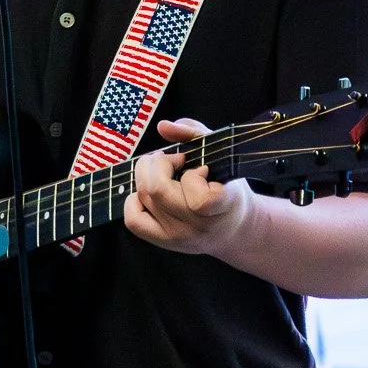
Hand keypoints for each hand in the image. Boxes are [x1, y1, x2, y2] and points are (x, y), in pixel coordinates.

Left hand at [123, 118, 254, 257]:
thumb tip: (162, 127)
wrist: (234, 229)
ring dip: (147, 175)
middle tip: (172, 159)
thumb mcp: (221, 155)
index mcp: (221, 207)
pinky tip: (149, 193)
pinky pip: (133, 219)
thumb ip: (194, 133)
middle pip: (157, 189)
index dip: (193, 174)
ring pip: (144, 197)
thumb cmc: (227, 187)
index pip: (198, 196)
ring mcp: (178, 237)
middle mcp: (198, 227)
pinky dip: (134, 200)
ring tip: (163, 172)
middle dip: (158, 162)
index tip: (201, 167)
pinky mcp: (162, 241)